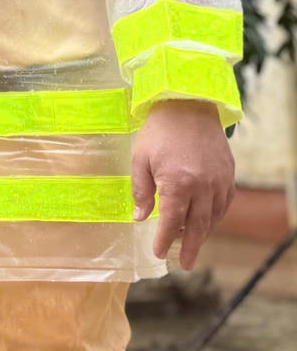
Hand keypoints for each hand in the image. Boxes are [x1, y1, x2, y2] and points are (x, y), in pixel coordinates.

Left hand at [131, 99, 234, 269]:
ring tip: (192, 244)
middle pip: (197, 226)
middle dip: (189, 247)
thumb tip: (140, 217)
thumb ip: (141, 190)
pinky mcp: (228, 174)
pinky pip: (224, 203)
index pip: (172, 221)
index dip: (164, 239)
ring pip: (213, 216)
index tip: (157, 252)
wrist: (188, 105)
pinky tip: (207, 221)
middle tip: (184, 264)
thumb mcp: (140, 159)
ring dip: (203, 233)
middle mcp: (203, 187)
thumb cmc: (159, 131)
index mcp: (179, 184)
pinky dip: (215, 216)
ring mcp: (219, 181)